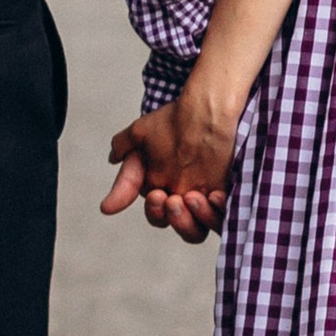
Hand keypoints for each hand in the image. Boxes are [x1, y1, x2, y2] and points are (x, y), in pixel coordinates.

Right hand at [101, 93, 237, 244]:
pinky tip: (216, 195)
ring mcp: (208, 199)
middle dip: (176, 218)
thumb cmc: (173, 122)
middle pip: (181, 227)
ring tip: (195, 195)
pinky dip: (219, 211)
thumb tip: (106, 208)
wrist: (206, 106)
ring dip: (196, 218)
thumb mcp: (141, 142)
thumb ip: (125, 175)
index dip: (156, 210)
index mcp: (163, 192)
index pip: (158, 215)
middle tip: (174, 198)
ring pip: (201, 229)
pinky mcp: (229, 195)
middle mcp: (186, 200)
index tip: (157, 193)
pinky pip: (225, 217)